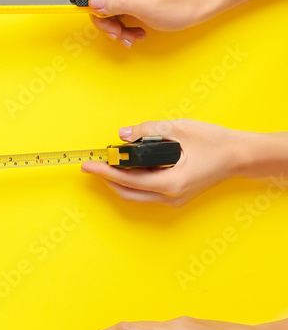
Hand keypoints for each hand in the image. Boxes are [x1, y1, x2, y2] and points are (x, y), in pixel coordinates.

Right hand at [44, 0, 213, 45]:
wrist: (205, 4)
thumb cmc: (183, 4)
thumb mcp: (149, 8)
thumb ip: (118, 4)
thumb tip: (91, 1)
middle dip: (101, 20)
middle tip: (116, 34)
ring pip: (104, 10)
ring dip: (113, 28)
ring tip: (131, 37)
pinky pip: (115, 14)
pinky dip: (122, 28)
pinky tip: (136, 34)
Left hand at [81, 119, 252, 205]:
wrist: (242, 155)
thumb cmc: (216, 142)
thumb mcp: (180, 129)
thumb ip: (148, 131)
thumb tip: (123, 134)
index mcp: (170, 183)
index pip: (127, 180)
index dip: (104, 171)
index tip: (87, 164)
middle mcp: (170, 197)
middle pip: (126, 193)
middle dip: (107, 178)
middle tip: (94, 163)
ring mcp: (173, 200)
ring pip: (136, 195)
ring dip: (120, 180)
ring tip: (110, 162)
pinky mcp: (176, 197)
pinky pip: (147, 192)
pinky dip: (135, 181)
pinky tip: (129, 167)